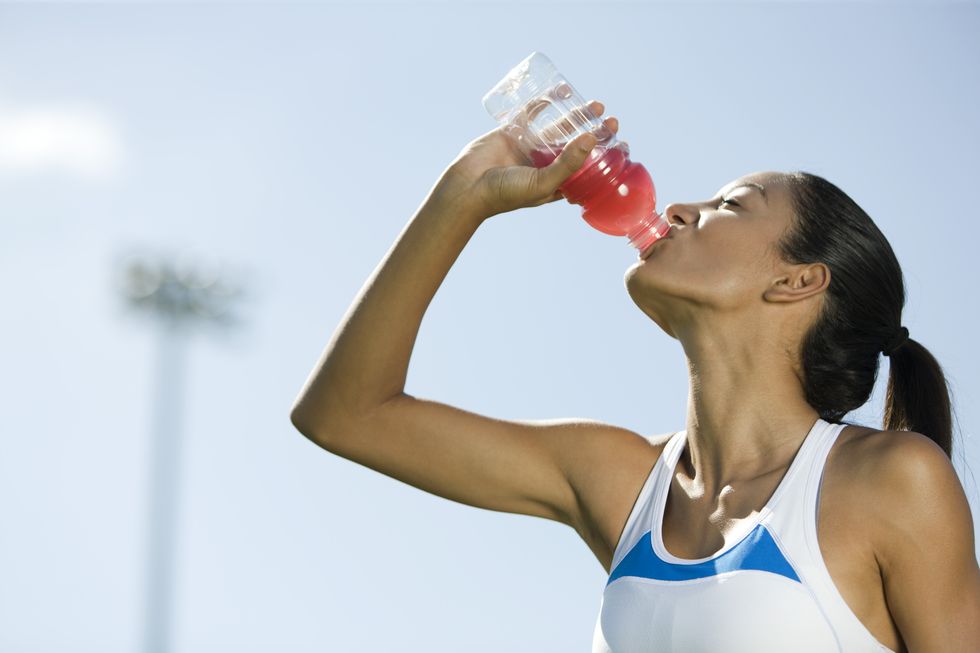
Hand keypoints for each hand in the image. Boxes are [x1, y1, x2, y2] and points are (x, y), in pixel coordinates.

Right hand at [437, 100, 620, 218]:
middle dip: (596, 133)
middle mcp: (546, 165)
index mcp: (556, 183)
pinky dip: (547, 101)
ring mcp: (530, 147)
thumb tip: (590, 137)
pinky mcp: (514, 132)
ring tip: (596, 105)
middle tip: (612, 122)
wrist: (468, 187)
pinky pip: (534, 113)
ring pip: (559, 128)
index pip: (589, 170)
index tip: (623, 148)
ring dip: (578, 116)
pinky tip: (562, 91)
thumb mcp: (544, 182)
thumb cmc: (506, 193)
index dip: (606, 159)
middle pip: (578, 146)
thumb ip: (568, 163)